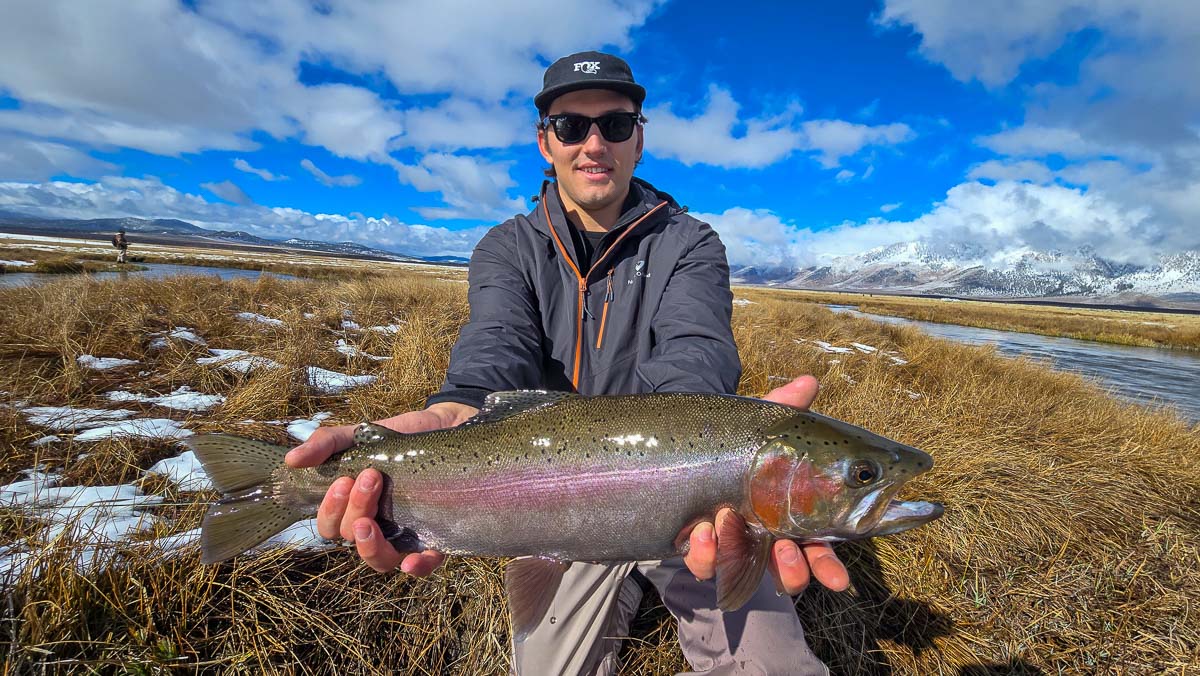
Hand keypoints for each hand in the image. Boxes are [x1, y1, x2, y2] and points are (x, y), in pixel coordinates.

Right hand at [284, 402, 477, 574]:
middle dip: (354, 510)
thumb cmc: (399, 437)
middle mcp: (378, 527)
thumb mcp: (359, 435)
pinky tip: (412, 560)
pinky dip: (417, 567)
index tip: (344, 478)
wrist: (447, 426)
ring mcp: (406, 536)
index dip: (331, 509)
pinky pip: (426, 564)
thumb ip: (327, 444)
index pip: (330, 525)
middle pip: (352, 538)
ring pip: (379, 560)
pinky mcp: (437, 537)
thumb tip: (291, 460)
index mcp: (354, 508)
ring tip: (372, 520)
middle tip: (371, 476)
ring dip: (369, 544)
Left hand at [682, 375, 849, 594]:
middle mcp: (764, 537)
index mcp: (792, 516)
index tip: (838, 577)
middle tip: (792, 562)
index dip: (828, 566)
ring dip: (740, 559)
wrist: (693, 444)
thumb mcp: (763, 424)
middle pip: (787, 570)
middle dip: (794, 574)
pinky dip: (704, 553)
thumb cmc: (742, 441)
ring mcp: (731, 543)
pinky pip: (703, 562)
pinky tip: (703, 531)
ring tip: (738, 530)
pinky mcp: (699, 546)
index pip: (817, 548)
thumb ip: (785, 407)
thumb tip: (808, 381)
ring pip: (746, 571)